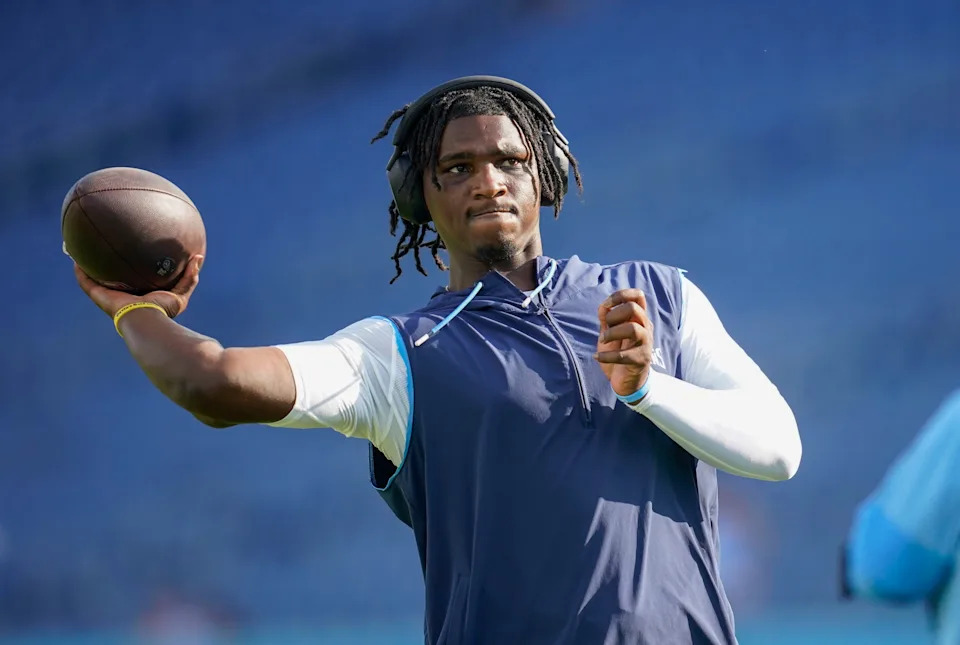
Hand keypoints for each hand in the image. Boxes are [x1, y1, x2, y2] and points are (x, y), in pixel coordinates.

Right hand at [74, 255, 203, 318]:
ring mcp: (108, 296)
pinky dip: (80, 271)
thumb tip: (198, 257)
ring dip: (89, 266)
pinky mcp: (98, 296)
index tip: (130, 253)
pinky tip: (75, 258)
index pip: (133, 280)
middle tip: (104, 248)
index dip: (130, 269)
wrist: (147, 320)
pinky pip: (86, 282)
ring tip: (84, 250)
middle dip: (107, 265)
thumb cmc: (164, 311)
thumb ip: (189, 277)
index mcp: (139, 295)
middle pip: (112, 278)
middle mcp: (121, 296)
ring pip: (96, 279)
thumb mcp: (181, 293)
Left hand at [595, 288, 653, 396]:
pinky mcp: (641, 360)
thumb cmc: (619, 353)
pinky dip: (606, 356)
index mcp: (638, 318)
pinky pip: (624, 355)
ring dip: (611, 333)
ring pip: (633, 328)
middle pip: (633, 308)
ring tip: (602, 341)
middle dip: (613, 315)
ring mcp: (645, 344)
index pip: (638, 295)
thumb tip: (603, 306)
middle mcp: (645, 328)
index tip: (606, 305)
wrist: (627, 381)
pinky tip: (597, 357)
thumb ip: (606, 319)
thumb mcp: (609, 333)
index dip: (621, 295)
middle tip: (605, 329)